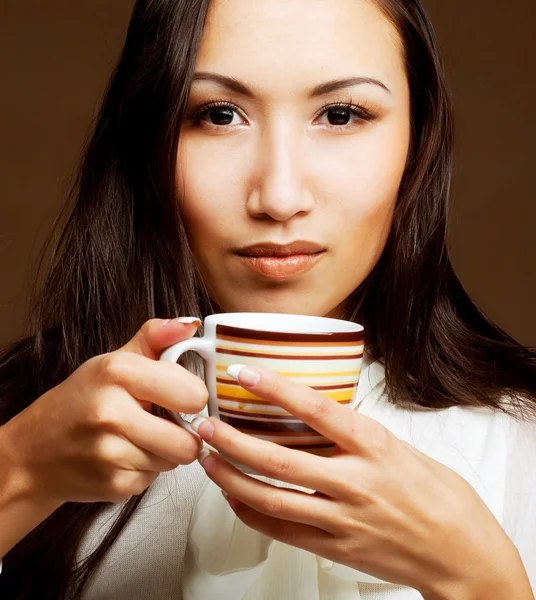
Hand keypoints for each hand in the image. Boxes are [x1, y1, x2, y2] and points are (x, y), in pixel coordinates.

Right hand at [1, 318, 207, 505]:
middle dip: (184, 434)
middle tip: (165, 424)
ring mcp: (110, 453)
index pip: (192, 394)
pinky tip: (124, 456)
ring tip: (139, 438)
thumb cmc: (81, 400)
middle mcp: (112, 413)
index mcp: (119, 373)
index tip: (181, 397)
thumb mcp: (114, 360)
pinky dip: (145, 470)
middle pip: (188, 441)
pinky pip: (153, 480)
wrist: (34, 451)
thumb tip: (190, 325)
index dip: (193, 397)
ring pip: (174, 462)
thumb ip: (156, 338)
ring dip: (164, 453)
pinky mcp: (111, 484)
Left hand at [194, 365, 530, 598]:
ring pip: (270, 499)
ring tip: (206, 459)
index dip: (276, 390)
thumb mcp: (401, 448)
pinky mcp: (334, 549)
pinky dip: (249, 512)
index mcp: (374, 447)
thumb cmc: (438, 496)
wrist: (461, 554)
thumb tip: (319, 414)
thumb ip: (357, 433)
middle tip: (204, 424)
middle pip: (278, 461)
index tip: (245, 374)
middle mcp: (354, 482)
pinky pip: (280, 531)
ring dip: (230, 477)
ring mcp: (341, 519)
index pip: (315, 410)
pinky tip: (233, 496)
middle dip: (232, 441)